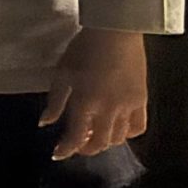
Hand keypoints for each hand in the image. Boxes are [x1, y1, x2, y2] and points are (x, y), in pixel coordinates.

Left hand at [40, 28, 148, 158]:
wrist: (115, 33)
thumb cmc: (83, 49)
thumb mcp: (62, 73)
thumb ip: (55, 101)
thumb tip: (45, 122)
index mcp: (85, 104)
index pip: (75, 136)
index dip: (66, 149)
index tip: (58, 153)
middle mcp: (107, 111)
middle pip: (99, 143)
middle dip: (85, 148)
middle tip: (76, 144)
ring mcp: (127, 108)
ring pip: (118, 138)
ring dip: (104, 142)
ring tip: (94, 135)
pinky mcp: (142, 101)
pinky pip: (138, 127)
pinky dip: (127, 134)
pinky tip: (118, 128)